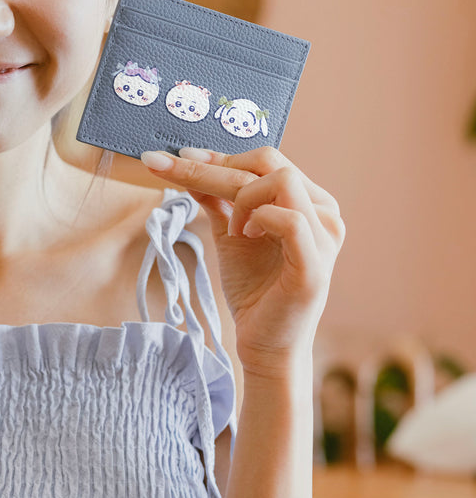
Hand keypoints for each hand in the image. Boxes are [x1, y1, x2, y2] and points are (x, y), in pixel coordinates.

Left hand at [140, 146, 344, 376]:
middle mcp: (324, 213)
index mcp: (308, 201)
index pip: (266, 160)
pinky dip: (258, 218)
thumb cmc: (253, 288)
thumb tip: (187, 164)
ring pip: (281, 181)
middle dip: (215, 165)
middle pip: (269, 163)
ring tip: (230, 228)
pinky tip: (243, 235)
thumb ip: (215, 198)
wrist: (263, 343)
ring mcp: (324, 237)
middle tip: (173, 170)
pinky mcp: (315, 264)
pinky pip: (289, 219)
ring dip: (241, 197)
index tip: (177, 156)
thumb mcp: (229, 232)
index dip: (220, 154)